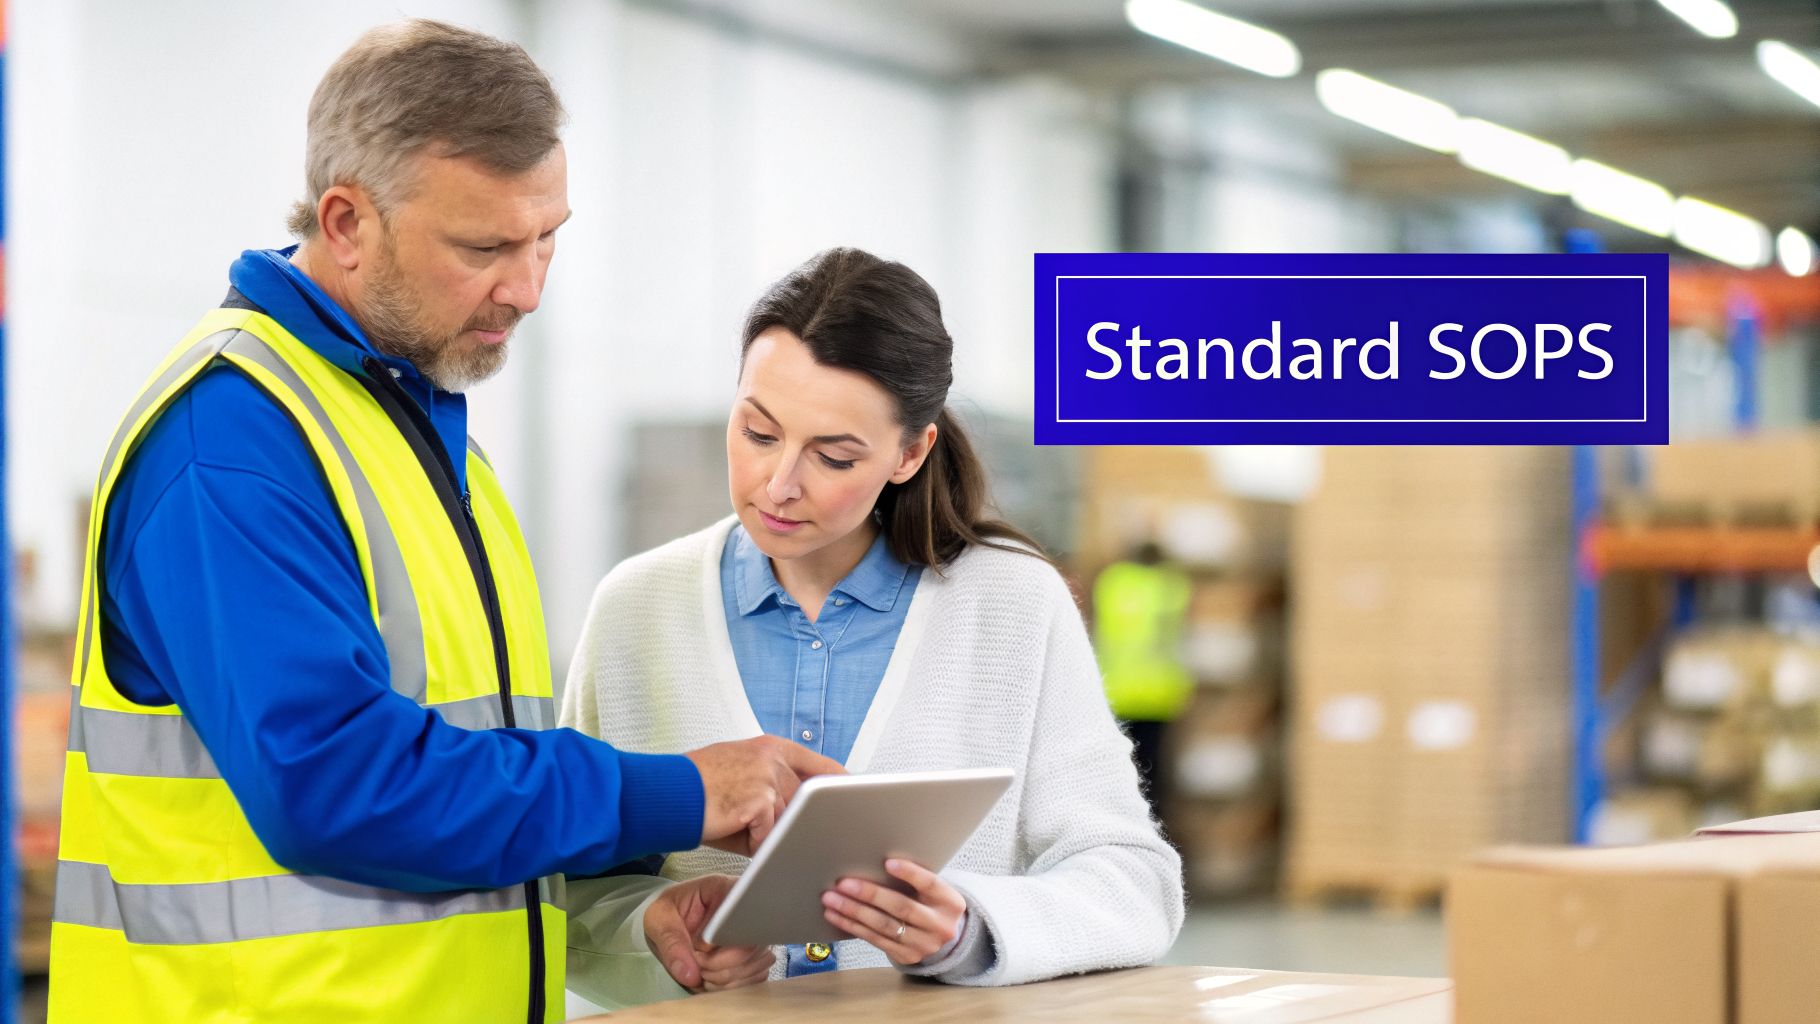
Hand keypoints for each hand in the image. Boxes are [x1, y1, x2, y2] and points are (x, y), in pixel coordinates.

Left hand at [642, 874, 774, 991]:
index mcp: (726, 890)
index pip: (746, 912)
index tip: (700, 949)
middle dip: (719, 966)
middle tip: (695, 962)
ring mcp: (755, 935)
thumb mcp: (658, 919)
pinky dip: (731, 987)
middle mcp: (748, 911)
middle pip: (752, 946)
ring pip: (754, 966)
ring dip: (723, 979)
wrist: (671, 923)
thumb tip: (691, 975)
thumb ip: (671, 943)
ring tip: (700, 970)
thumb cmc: (667, 913)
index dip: (725, 940)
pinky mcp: (755, 956)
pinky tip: (712, 979)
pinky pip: (754, 978)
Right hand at [686, 735, 844, 855]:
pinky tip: (728, 827)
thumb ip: (773, 790)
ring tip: (733, 821)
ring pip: (786, 823)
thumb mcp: (740, 776)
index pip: (823, 766)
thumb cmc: (695, 789)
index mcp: (771, 748)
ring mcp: (768, 777)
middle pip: (805, 803)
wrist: (664, 792)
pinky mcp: (760, 800)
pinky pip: (768, 836)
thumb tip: (799, 820)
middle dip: (792, 824)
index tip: (852, 802)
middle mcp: (773, 758)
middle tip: (772, 829)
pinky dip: (751, 842)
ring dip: (764, 834)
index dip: (841, 787)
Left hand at [819, 858, 966, 966]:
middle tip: (843, 883)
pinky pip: (875, 940)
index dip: (910, 873)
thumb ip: (915, 880)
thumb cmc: (931, 904)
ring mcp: (923, 944)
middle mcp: (939, 925)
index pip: (930, 884)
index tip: (887, 862)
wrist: (945, 940)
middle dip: (869, 895)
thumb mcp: (934, 892)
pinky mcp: (907, 956)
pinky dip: (853, 926)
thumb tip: (874, 862)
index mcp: (950, 902)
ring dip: (853, 912)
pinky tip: (836, 915)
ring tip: (831, 899)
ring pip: (883, 926)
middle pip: (901, 907)